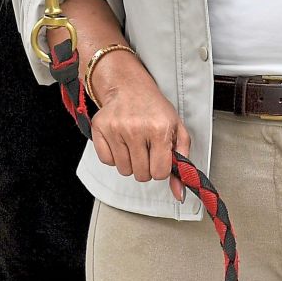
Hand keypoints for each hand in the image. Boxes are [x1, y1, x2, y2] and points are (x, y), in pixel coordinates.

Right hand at [90, 53, 192, 201]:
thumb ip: (182, 162)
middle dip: (146, 167)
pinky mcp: (100, 128)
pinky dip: (114, 156)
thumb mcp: (177, 129)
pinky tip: (120, 141)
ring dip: (130, 162)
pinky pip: (107, 161)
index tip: (159, 157)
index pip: (159, 173)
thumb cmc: (154, 108)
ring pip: (124, 170)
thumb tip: (179, 194)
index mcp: (160, 129)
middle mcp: (137, 128)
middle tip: (146, 150)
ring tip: (134, 143)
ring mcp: (116, 129)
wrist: (128, 86)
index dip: (160, 168)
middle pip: (141, 175)